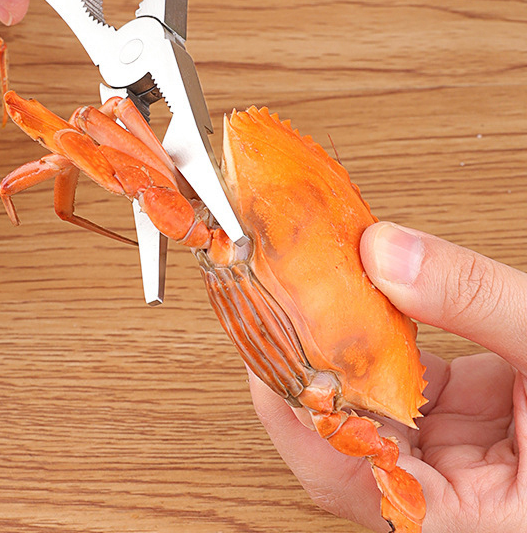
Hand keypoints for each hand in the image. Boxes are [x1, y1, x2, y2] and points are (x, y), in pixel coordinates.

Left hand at [246, 222, 526, 532]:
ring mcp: (460, 459)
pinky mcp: (465, 422)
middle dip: (306, 382)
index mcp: (487, 520)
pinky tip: (361, 300)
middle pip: (351, 454)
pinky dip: (379, 340)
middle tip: (270, 317)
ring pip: (371, 413)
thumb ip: (474, 300)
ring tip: (303, 297)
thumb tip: (384, 252)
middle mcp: (463, 499)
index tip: (274, 360)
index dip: (309, 428)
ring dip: (338, 354)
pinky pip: (404, 384)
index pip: (367, 488)